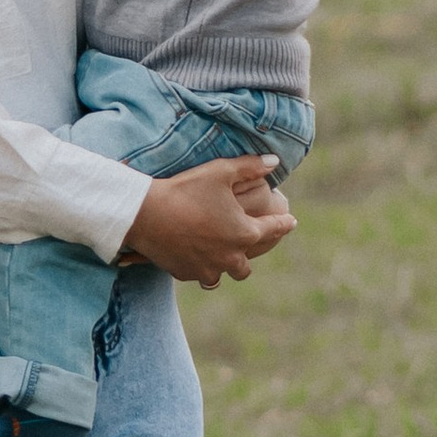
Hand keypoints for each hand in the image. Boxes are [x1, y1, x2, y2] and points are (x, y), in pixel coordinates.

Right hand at [119, 154, 295, 288]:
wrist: (145, 214)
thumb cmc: (186, 189)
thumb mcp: (221, 171)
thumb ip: (251, 167)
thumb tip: (275, 161)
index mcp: (244, 232)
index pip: (273, 229)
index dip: (284, 224)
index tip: (291, 222)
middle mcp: (230, 256)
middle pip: (246, 266)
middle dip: (248, 254)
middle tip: (245, 243)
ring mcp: (207, 268)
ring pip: (223, 274)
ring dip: (223, 266)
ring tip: (219, 256)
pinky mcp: (186, 273)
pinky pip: (199, 274)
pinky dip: (200, 266)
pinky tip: (194, 255)